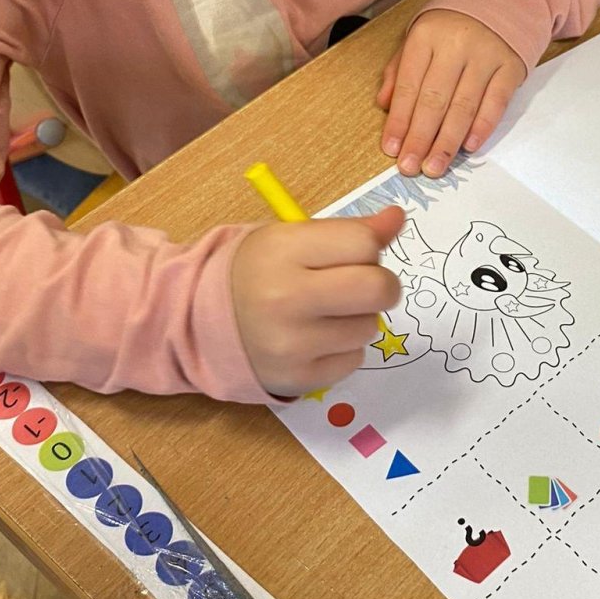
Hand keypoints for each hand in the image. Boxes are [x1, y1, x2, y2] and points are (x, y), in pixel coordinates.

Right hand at [231, 205, 403, 395]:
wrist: (201, 322)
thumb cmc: (255, 271)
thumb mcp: (291, 237)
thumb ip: (348, 230)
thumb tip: (398, 219)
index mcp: (283, 251)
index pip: (364, 243)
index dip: (366, 246)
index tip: (350, 254)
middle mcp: (286, 298)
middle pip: (378, 289)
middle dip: (380, 284)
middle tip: (359, 284)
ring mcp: (292, 344)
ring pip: (370, 326)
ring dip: (358, 318)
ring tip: (324, 313)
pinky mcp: (299, 379)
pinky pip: (354, 359)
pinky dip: (343, 348)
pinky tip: (315, 338)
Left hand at [377, 9, 525, 176]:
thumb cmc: (453, 24)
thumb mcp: (420, 36)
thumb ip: (400, 69)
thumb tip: (385, 105)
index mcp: (427, 35)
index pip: (409, 85)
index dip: (399, 120)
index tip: (392, 149)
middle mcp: (456, 44)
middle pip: (434, 100)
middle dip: (420, 138)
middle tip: (411, 168)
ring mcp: (486, 55)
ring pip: (464, 106)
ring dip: (447, 142)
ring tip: (435, 167)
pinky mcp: (511, 66)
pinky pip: (495, 102)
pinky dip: (482, 127)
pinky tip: (469, 147)